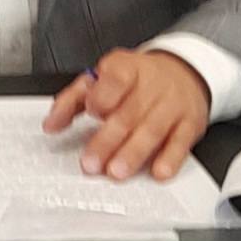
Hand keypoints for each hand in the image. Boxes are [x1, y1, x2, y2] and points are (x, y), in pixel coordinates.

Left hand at [43, 49, 209, 180]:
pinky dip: (170, 159)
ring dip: (134, 153)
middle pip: (129, 112)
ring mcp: (172, 104)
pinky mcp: (189, 123)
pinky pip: (181, 142)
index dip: (103, 97)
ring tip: (116, 171)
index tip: (91, 112)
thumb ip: (73, 100)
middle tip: (92, 162)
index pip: (115, 79)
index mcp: (127, 68)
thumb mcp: (102, 79)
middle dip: (109, 139)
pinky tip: (158, 172)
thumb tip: (51, 125)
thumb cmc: (135, 80)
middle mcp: (152, 84)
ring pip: (153, 129)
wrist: (184, 72)